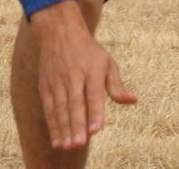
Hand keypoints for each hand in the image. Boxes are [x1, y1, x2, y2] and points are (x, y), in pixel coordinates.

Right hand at [30, 0, 137, 149]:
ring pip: (60, 109)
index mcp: (92, 70)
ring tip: (68, 146)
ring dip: (63, 130)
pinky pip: (49, 109)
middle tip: (80, 144)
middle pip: (75, 104)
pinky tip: (57, 140)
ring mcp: (57, 82)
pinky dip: (52, 125)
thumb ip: (117, 85)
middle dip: (77, 125)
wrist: (59, 32)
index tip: (96, 129)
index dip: (94, 112)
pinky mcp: (46, 87)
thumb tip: (133, 100)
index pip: (93, 94)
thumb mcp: (107, 62)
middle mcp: (73, 76)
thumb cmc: (89, 51)